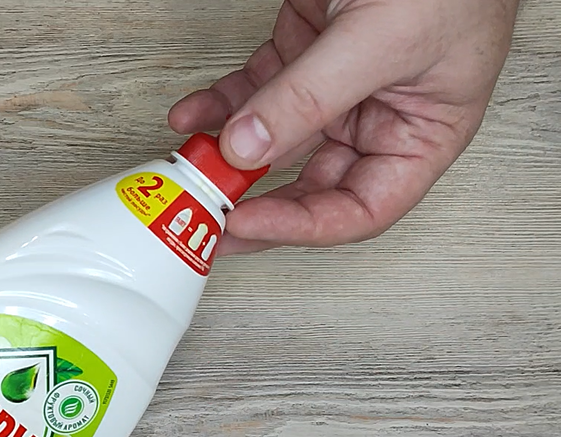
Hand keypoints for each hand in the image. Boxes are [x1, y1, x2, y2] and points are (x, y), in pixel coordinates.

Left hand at [169, 0, 518, 254]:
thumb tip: (247, 147)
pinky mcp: (303, 54)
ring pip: (272, 142)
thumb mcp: (379, 41)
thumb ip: (311, 97)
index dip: (300, 226)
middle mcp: (379, 120)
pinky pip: (254, 94)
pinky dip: (218, 106)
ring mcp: (336, 88)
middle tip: (203, 221)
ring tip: (187, 168)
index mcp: (421, 136)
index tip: (248, 223)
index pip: (359, 210)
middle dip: (252, 203)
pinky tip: (189, 116)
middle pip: (308, 185)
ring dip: (225, 156)